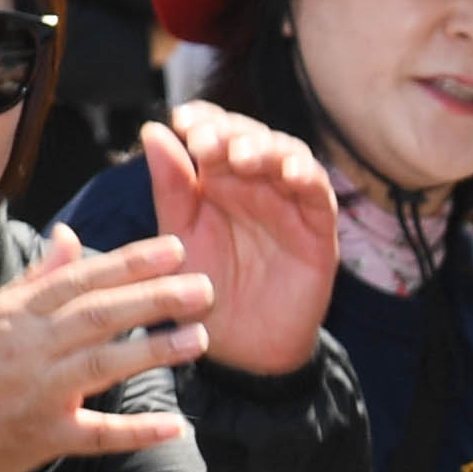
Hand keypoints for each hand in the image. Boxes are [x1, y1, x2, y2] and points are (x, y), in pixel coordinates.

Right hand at [0, 224, 208, 471]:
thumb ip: (35, 281)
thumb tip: (68, 234)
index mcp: (18, 315)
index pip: (81, 280)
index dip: (129, 263)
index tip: (175, 249)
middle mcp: (30, 348)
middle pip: (98, 315)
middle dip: (153, 298)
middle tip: (203, 288)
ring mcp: (39, 393)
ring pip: (102, 365)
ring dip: (153, 351)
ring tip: (198, 339)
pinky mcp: (46, 437)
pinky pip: (99, 435)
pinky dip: (138, 432)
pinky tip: (176, 425)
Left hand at [146, 105, 340, 378]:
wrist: (237, 353)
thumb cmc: (203, 297)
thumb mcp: (178, 238)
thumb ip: (170, 188)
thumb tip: (153, 131)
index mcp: (217, 182)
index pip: (216, 132)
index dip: (205, 118)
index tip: (183, 120)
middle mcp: (255, 186)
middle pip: (253, 136)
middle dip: (232, 131)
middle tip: (207, 142)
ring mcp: (288, 206)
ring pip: (289, 156)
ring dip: (268, 148)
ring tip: (243, 157)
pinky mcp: (317, 231)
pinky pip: (319, 194)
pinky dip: (308, 177)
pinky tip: (288, 174)